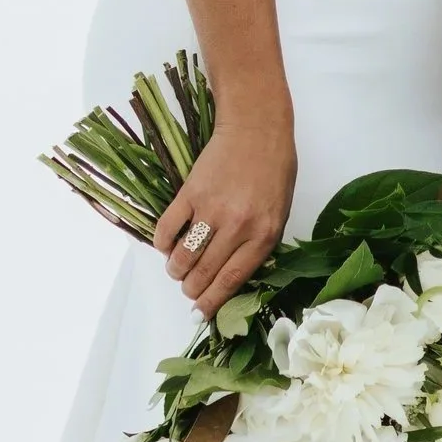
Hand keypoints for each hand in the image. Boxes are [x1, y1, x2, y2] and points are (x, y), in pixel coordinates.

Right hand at [150, 98, 296, 318]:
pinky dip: (162, 243)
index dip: (211, 302)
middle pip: (203, 274)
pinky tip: (167, 245)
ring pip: (182, 257)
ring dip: (176, 270)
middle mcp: (236, 227)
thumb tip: (229, 277)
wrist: (257, 128)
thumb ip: (257, 246)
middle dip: (191, 290)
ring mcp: (211, 209)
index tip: (200, 313)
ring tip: (178, 270)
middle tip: (188, 290)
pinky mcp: (190, 193)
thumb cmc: (274, 171)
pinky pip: (167, 229)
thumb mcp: (278, 214)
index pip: (230, 281)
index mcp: (263, 235)